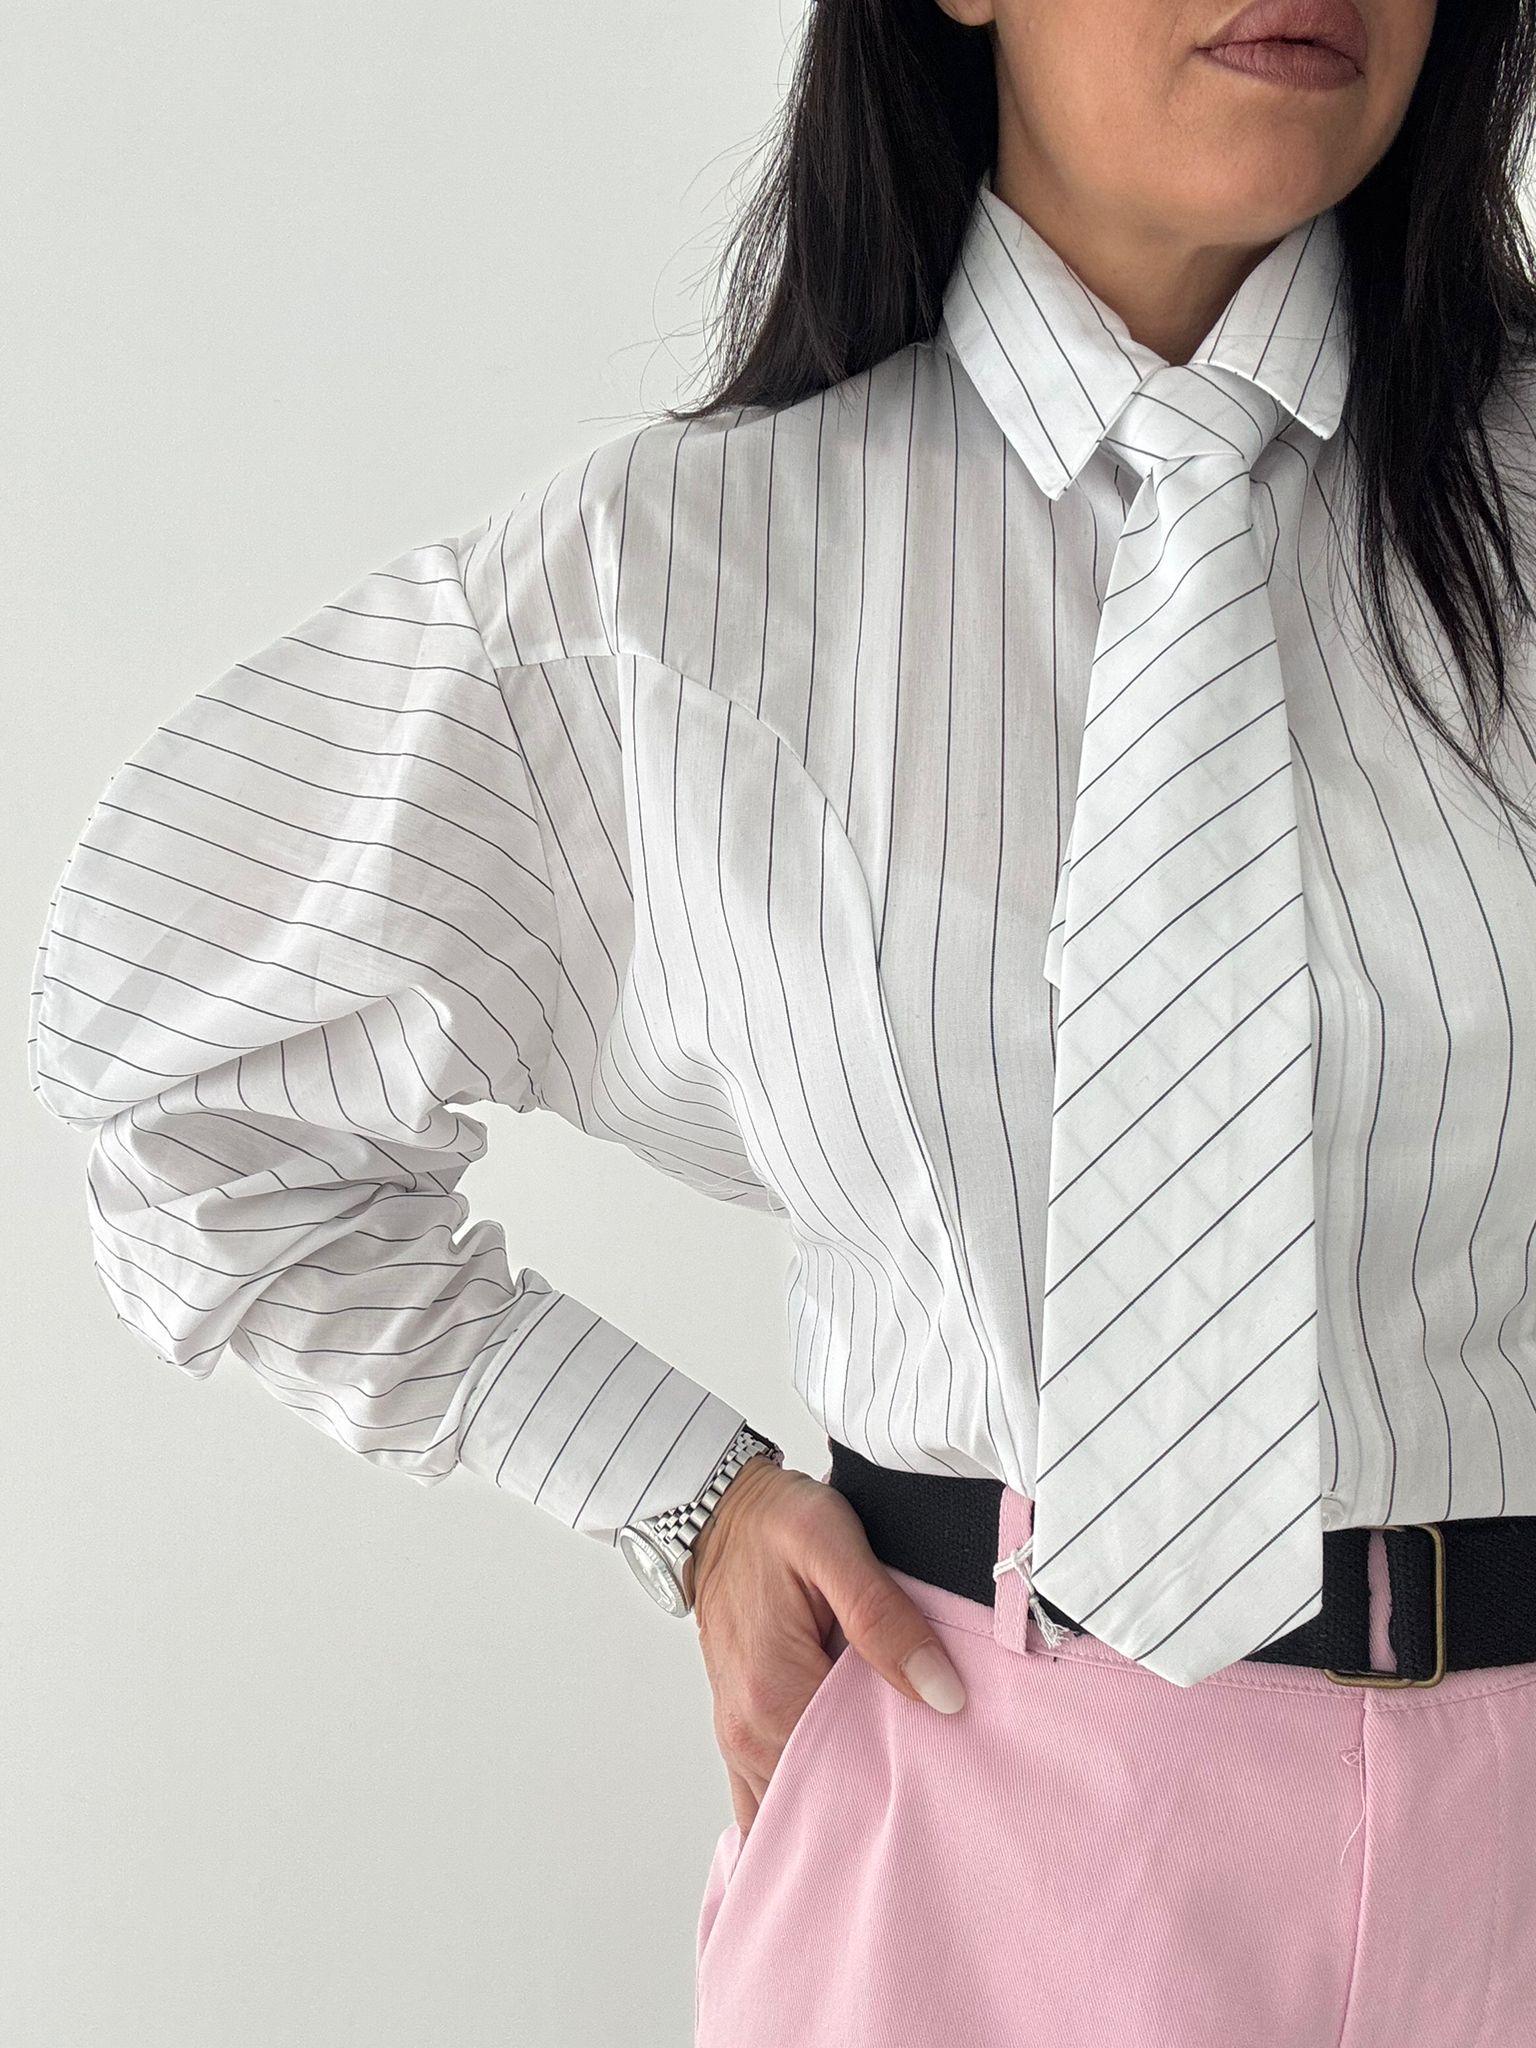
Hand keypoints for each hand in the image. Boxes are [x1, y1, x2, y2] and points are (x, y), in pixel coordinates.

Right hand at [687, 1455, 966, 1839]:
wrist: (716, 1512)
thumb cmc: (773, 1523)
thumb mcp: (834, 1544)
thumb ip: (884, 1619)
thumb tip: (943, 1694)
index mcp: (775, 1693)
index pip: (852, 1778)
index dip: (902, 1780)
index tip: (945, 1767)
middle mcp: (748, 1731)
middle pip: (827, 1798)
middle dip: (879, 1795)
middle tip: (932, 1773)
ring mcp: (739, 1737)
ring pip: (798, 1804)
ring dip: (847, 1797)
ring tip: (896, 1774)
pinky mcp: (739, 1730)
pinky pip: (771, 1792)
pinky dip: (810, 1797)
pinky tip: (849, 1782)